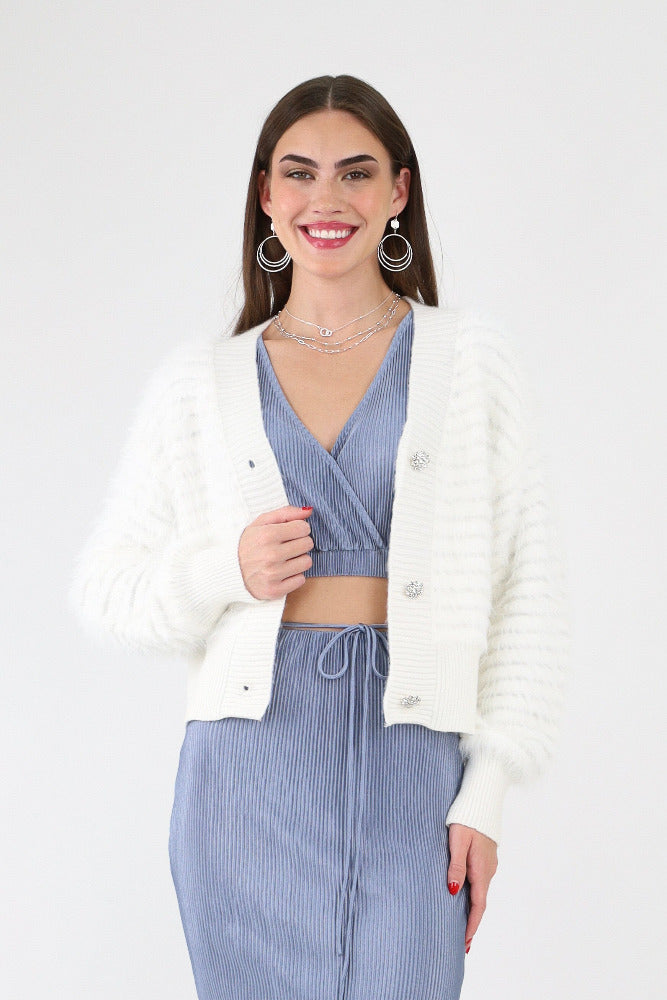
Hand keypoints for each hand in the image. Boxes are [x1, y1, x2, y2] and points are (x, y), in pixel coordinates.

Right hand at [237, 505, 313, 600]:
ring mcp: (273, 574)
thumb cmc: (248, 544)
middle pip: (307, 544)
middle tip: (287, 546)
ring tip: (284, 559)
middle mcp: (271, 555)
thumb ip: (285, 513)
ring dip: (299, 560)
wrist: (229, 571)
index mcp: (267, 535)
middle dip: (300, 542)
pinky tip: (282, 572)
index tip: (290, 533)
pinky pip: (301, 580)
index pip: (303, 528)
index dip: (299, 529)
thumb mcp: (260, 523)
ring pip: (307, 562)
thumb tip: (309, 511)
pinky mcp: (274, 590)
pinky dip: (294, 576)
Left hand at [447, 822, 497, 950]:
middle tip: (463, 942)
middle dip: (472, 921)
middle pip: (480, 901)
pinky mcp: (486, 855)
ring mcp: (489, 862)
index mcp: (481, 869)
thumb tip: (453, 891)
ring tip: (461, 922)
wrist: (482, 797)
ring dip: (472, 907)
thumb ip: (456, 865)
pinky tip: (464, 894)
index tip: (465, 942)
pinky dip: (473, 893)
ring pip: (480, 890)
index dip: (472, 924)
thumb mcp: (457, 841)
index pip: (478, 904)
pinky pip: (480, 879)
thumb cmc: (466, 817)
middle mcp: (488, 869)